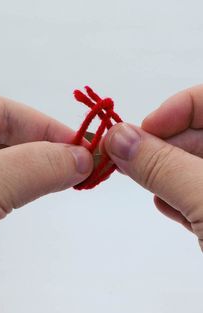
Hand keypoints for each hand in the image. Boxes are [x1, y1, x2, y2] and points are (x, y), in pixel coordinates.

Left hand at [0, 88, 92, 259]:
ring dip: (30, 170)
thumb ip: (31, 167)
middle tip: (80, 166)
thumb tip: (81, 159)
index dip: (45, 126)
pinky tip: (31, 191)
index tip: (83, 146)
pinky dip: (12, 188)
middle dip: (42, 149)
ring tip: (66, 178)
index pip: (0, 111)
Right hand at [104, 85, 202, 250]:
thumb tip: (118, 138)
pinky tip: (168, 205)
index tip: (144, 130)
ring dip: (166, 173)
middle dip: (163, 145)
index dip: (179, 107)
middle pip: (198, 134)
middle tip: (128, 161)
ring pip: (194, 165)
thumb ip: (163, 166)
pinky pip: (198, 192)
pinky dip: (179, 195)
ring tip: (148, 186)